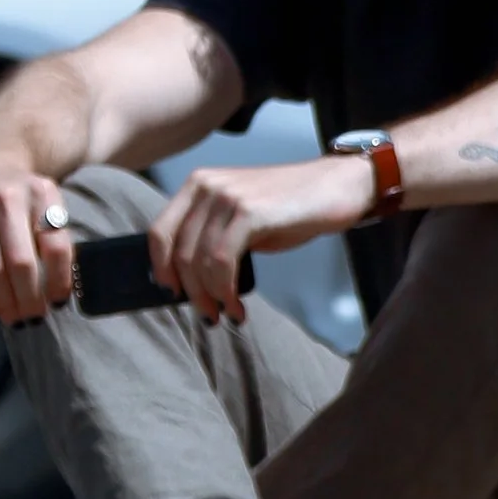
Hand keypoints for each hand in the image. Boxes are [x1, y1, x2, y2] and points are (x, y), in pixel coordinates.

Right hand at [0, 148, 75, 323]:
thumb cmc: (23, 200)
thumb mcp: (47, 206)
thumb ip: (55, 240)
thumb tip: (61, 296)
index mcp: (41, 193)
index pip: (56, 247)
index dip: (59, 282)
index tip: (59, 303)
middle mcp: (7, 197)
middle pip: (22, 262)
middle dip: (29, 299)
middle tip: (33, 318)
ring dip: (4, 302)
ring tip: (13, 319)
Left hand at [147, 154, 376, 323]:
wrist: (337, 186)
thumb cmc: (289, 208)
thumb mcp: (240, 217)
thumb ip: (210, 236)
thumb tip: (185, 280)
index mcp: (198, 184)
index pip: (160, 233)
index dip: (161, 269)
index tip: (174, 294)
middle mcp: (207, 186)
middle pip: (179, 253)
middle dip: (191, 292)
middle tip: (209, 314)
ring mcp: (228, 196)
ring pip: (200, 261)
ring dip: (211, 297)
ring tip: (228, 312)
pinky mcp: (250, 212)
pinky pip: (222, 262)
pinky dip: (226, 291)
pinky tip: (239, 305)